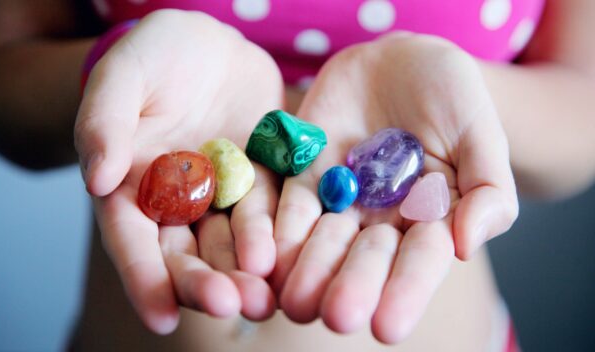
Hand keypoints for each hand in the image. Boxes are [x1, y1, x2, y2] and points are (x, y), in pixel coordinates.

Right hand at [74, 10, 282, 333]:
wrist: (210, 45)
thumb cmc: (155, 56)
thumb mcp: (123, 77)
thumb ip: (105, 124)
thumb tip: (98, 180)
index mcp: (133, 189)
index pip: (132, 241)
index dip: (144, 280)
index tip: (160, 317)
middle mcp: (178, 203)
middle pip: (188, 254)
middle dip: (205, 284)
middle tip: (229, 305)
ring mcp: (224, 195)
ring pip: (233, 242)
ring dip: (248, 272)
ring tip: (264, 298)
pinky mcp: (262, 180)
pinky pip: (272, 210)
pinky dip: (281, 234)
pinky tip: (294, 257)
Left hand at [272, 33, 517, 342]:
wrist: (400, 61)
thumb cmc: (452, 96)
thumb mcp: (481, 134)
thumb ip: (487, 191)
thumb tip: (466, 246)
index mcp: (428, 221)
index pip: (419, 262)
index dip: (405, 292)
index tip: (388, 326)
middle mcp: (380, 221)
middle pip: (364, 260)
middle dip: (351, 287)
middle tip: (337, 316)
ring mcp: (340, 201)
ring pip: (320, 242)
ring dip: (307, 271)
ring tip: (295, 300)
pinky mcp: (303, 177)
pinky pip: (286, 206)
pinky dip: (275, 230)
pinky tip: (264, 258)